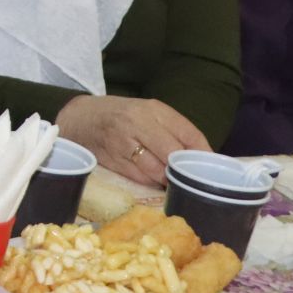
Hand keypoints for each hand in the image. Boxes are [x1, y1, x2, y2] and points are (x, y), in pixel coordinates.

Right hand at [55, 95, 209, 185]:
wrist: (81, 119)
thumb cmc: (123, 116)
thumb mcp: (149, 113)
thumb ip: (174, 131)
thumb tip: (202, 157)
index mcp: (153, 109)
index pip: (188, 134)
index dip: (203, 154)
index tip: (211, 168)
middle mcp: (138, 123)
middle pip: (173, 154)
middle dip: (185, 170)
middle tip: (194, 179)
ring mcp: (123, 142)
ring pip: (158, 170)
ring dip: (169, 179)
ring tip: (175, 181)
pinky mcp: (113, 160)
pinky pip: (141, 178)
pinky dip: (152, 182)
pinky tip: (155, 182)